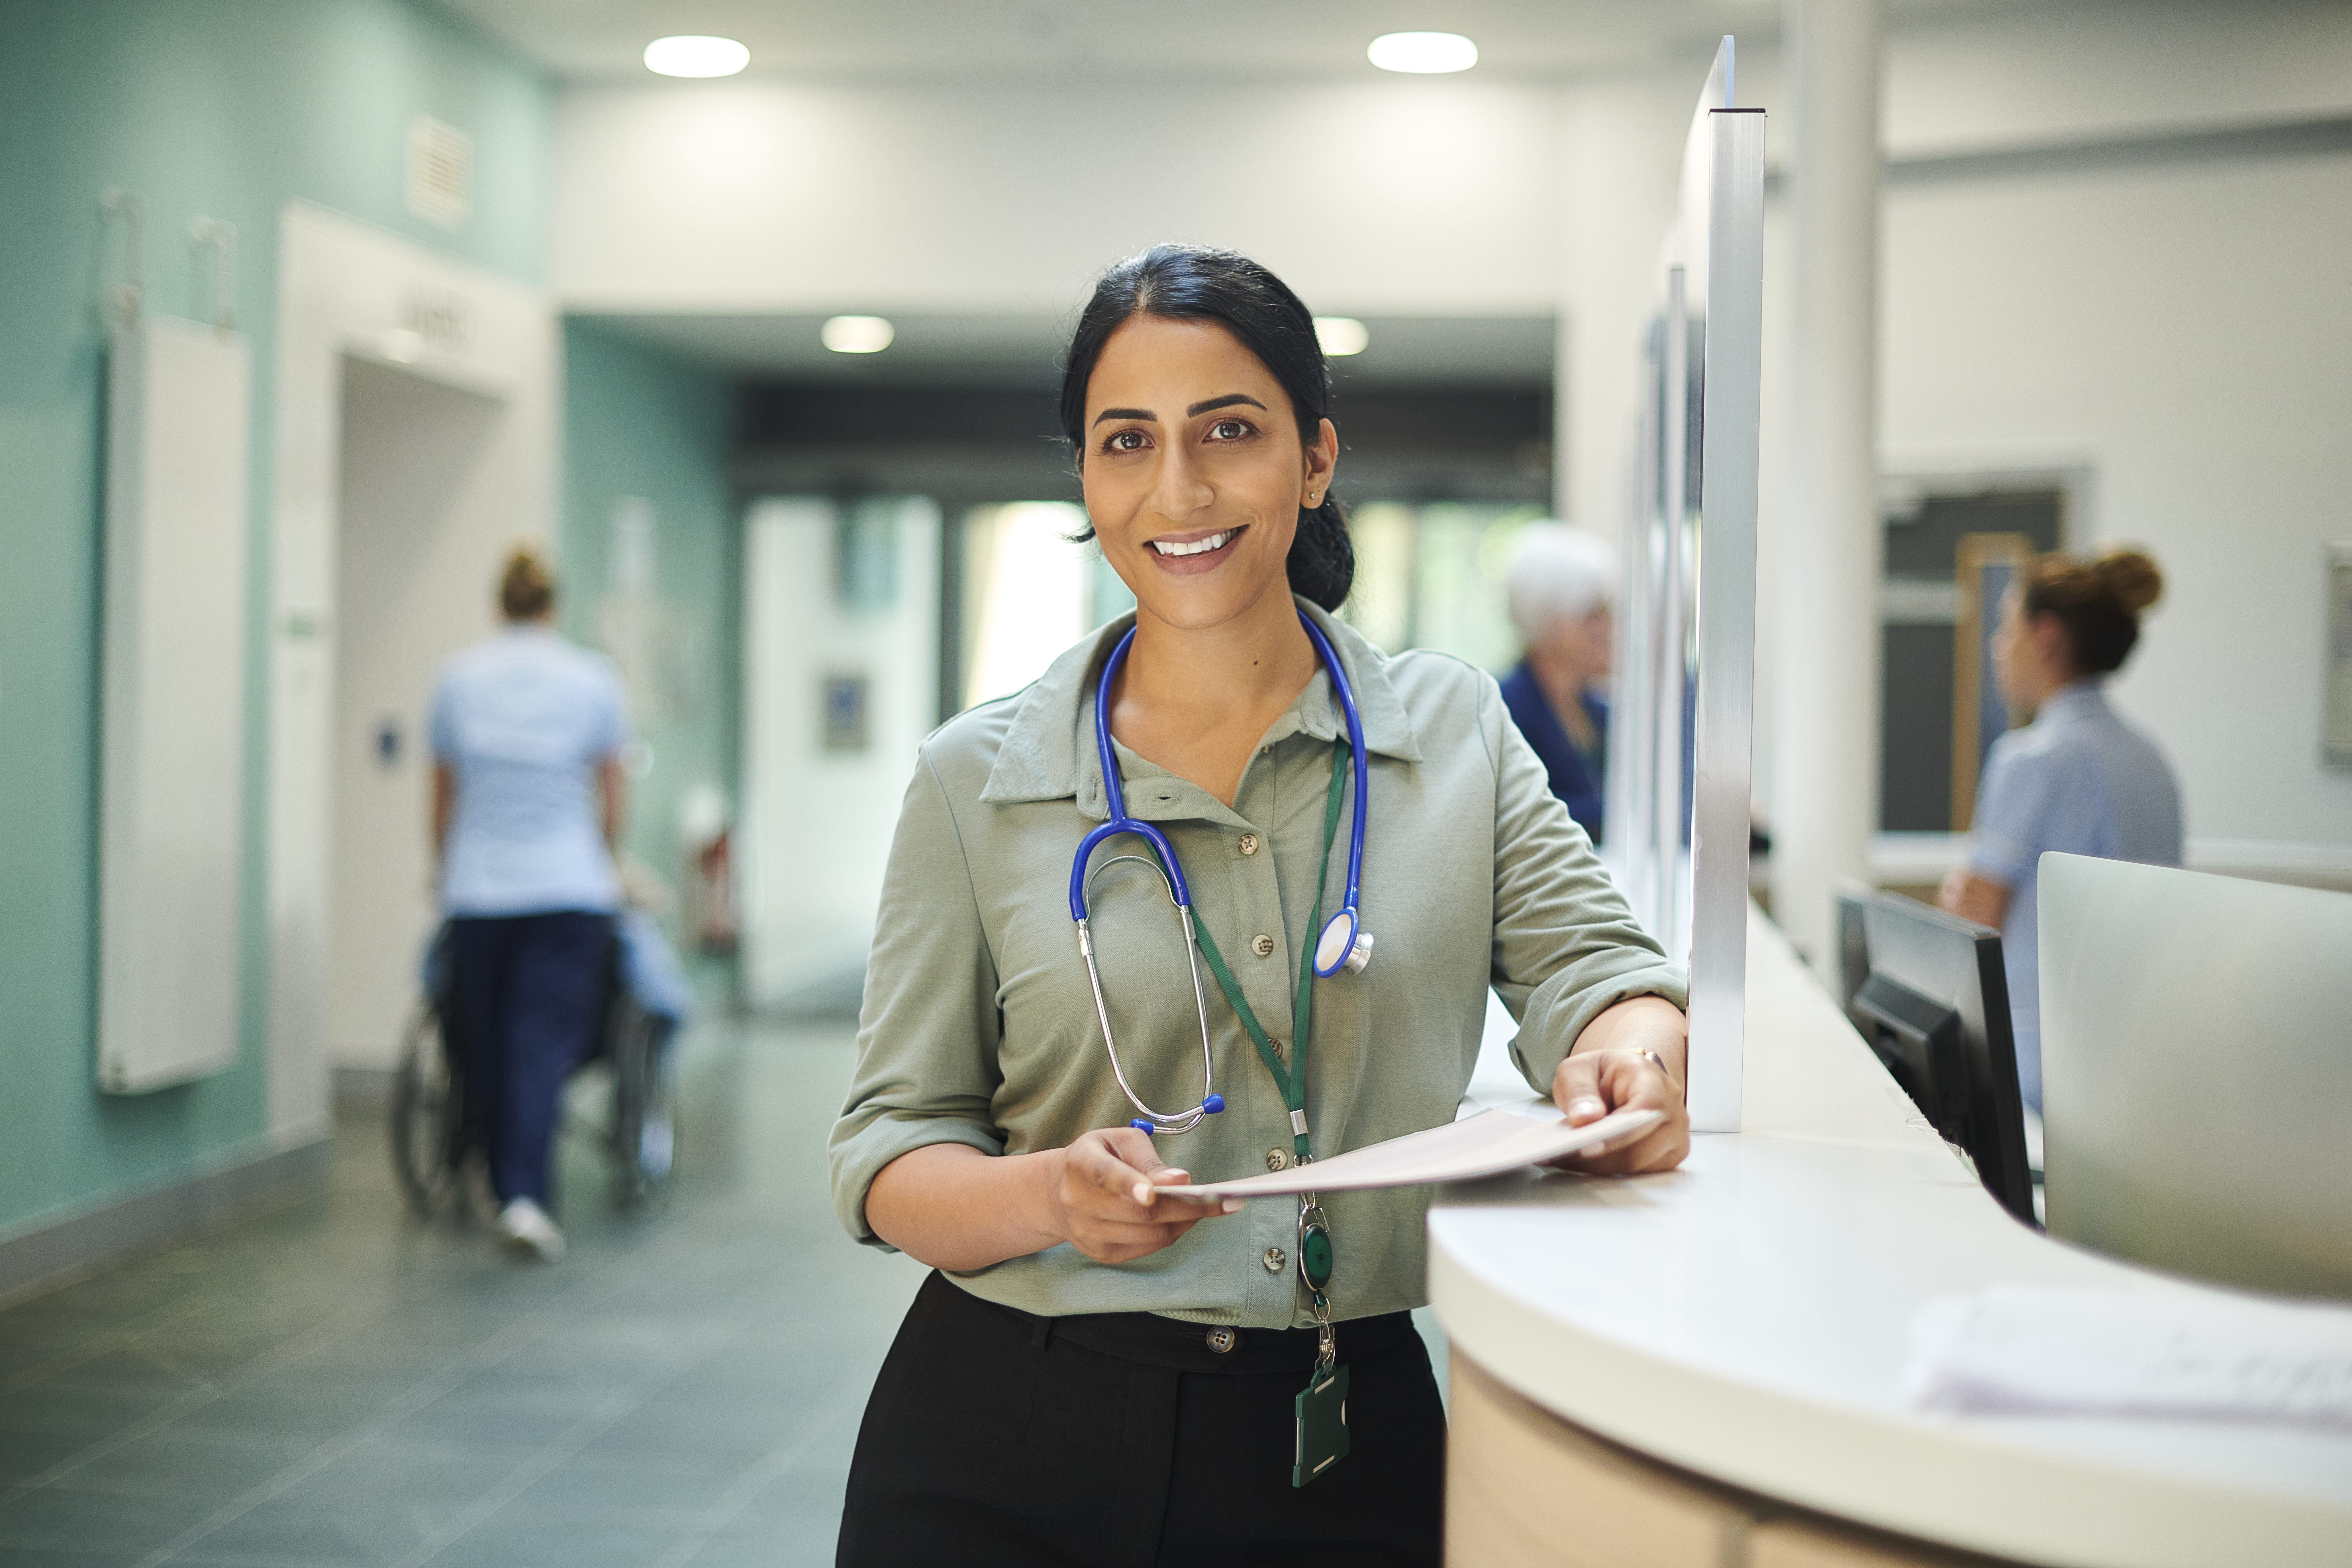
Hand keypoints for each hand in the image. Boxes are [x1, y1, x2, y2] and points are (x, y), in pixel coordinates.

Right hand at [1040, 1127, 1239, 1263]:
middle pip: (1141, 1213)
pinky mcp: (1099, 1254)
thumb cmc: (1100, 1157)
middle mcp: (1078, 1202)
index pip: (1105, 1175)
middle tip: (1224, 1198)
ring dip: (1186, 1221)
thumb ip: (1149, 1160)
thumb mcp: (1121, 1141)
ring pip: (1150, 1235)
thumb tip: (1180, 1180)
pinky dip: (1172, 1233)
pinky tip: (1183, 1219)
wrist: (1057, 1191)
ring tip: (1207, 1206)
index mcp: (1081, 1163)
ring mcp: (1087, 1233)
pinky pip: (1147, 1248)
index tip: (1153, 1192)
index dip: (1130, 1184)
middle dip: (1188, 1206)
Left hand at [1549, 995, 1690, 1175]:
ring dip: (1601, 1166)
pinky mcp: (1665, 1157)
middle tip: (1563, 1156)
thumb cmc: (1602, 1074)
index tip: (1588, 1145)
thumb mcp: (1578, 1070)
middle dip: (1602, 1156)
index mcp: (1653, 1080)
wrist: (1619, 1081)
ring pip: (1638, 1164)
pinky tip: (1582, 1162)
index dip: (1620, 1131)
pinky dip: (1607, 1170)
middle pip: (1642, 1146)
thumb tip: (1585, 1118)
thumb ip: (1580, 1090)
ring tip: (1566, 1159)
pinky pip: (1637, 1172)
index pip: (1646, 1109)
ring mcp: (1673, 1136)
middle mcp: (1672, 1110)